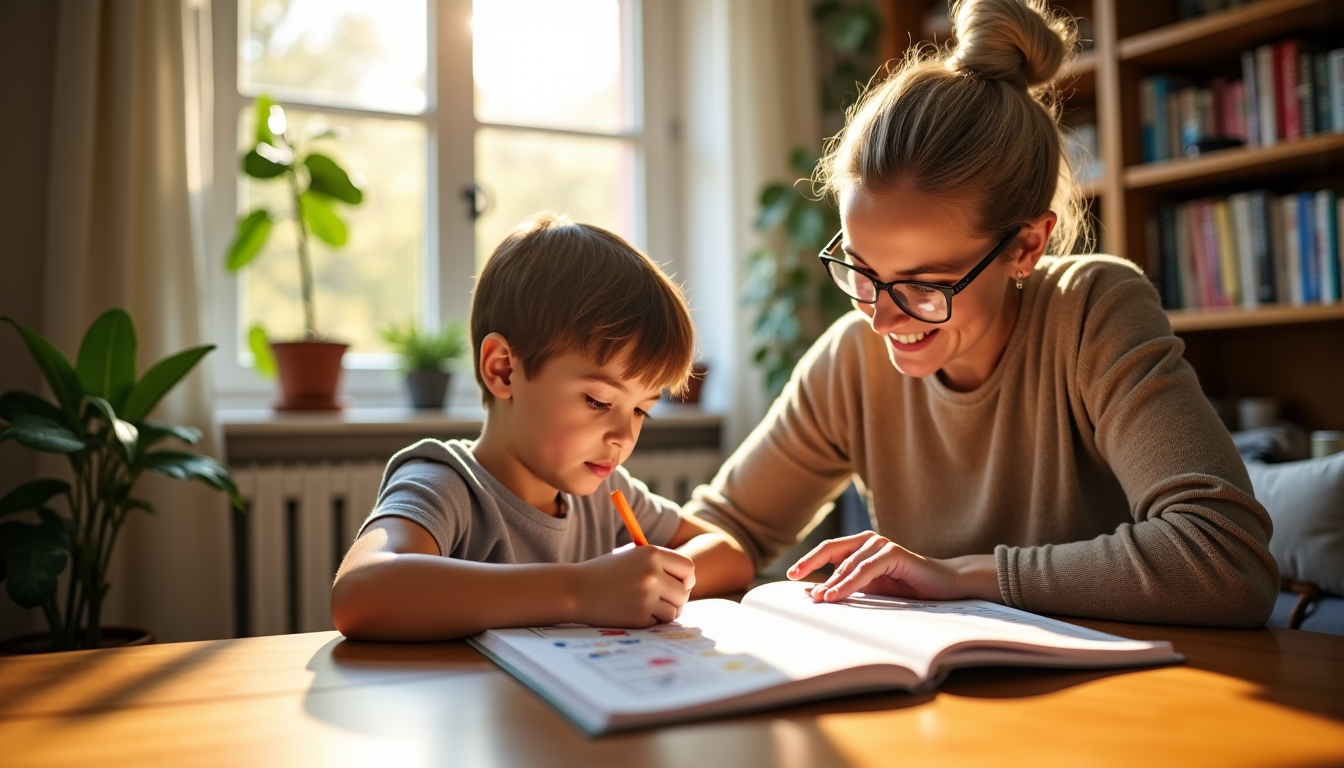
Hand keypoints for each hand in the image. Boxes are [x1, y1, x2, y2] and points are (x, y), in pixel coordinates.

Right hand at [574, 546, 695, 626]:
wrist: (576, 590)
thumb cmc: (604, 573)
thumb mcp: (631, 557)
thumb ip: (658, 564)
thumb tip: (688, 580)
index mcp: (652, 553)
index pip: (688, 568)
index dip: (686, 579)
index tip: (680, 585)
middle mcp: (652, 573)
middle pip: (684, 593)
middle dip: (677, 600)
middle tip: (663, 600)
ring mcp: (646, 596)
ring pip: (674, 611)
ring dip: (663, 612)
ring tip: (645, 606)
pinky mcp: (638, 615)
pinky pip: (657, 622)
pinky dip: (648, 620)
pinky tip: (631, 611)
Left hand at [787, 531, 987, 602]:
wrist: (941, 586)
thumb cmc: (905, 587)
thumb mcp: (870, 588)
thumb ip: (846, 586)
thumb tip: (816, 594)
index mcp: (860, 546)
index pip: (828, 550)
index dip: (808, 561)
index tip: (791, 575)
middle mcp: (868, 541)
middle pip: (831, 550)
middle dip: (811, 565)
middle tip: (794, 579)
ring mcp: (881, 544)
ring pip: (848, 563)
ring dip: (831, 582)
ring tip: (818, 598)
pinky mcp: (894, 553)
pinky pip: (865, 569)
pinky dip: (849, 582)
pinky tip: (836, 594)